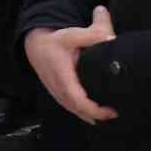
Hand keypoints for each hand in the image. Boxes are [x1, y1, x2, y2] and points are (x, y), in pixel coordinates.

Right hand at [24, 8, 119, 125]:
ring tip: (109, 115)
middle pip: (77, 109)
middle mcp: (58, 87)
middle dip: (96, 115)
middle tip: (115, 113)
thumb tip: (111, 38)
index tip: (109, 110)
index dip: (92, 109)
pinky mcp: (58, 95)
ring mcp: (57, 93)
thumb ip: (91, 35)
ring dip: (91, 116)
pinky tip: (95, 116)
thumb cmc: (54, 42)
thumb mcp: (70, 34)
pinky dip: (84, 113)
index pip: (76, 98)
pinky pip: (71, 108)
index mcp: (61, 74)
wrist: (35, 46)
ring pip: (74, 111)